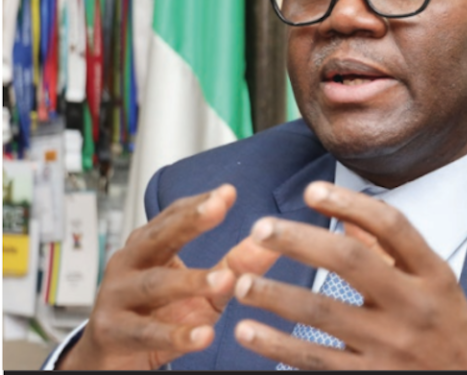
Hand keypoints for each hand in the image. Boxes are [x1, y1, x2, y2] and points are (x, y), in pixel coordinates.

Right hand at [57, 185, 279, 370]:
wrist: (111, 358)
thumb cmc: (159, 315)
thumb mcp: (203, 290)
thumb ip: (235, 266)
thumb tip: (272, 244)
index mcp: (148, 247)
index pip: (173, 218)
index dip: (199, 205)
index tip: (228, 192)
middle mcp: (128, 264)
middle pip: (158, 238)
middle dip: (188, 222)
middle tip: (217, 208)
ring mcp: (116, 297)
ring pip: (155, 285)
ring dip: (191, 281)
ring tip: (226, 280)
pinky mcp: (114, 332)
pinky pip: (149, 333)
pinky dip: (178, 335)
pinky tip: (205, 336)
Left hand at [232, 181, 466, 369]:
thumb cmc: (450, 328)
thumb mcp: (436, 281)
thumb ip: (394, 250)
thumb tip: (349, 218)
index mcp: (432, 274)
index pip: (391, 226)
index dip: (349, 203)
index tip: (311, 191)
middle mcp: (413, 305)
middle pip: (349, 262)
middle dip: (299, 241)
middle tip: (261, 228)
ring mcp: (391, 346)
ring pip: (323, 313)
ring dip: (275, 295)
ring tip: (240, 283)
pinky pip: (316, 360)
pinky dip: (277, 346)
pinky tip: (249, 332)